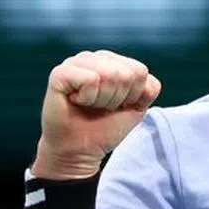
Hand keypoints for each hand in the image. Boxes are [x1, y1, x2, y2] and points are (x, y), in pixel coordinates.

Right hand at [31, 49, 161, 179]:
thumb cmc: (105, 127)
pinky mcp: (60, 73)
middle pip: (125, 73)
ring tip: (89, 105)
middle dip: (117, 99)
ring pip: (109, 74)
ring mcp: (75, 62)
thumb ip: (148, 88)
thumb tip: (142, 73)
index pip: (139, 71)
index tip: (117, 107)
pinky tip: (76, 102)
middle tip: (101, 108)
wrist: (79, 150)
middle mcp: (93, 57)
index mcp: (111, 61)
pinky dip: (88, 98)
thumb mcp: (136, 107)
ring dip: (103, 100)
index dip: (133, 96)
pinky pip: (90, 79)